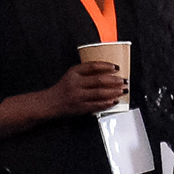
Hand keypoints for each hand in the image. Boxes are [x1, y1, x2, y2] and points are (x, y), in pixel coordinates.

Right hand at [4, 61, 130, 129]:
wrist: (49, 103)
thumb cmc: (62, 89)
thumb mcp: (71, 76)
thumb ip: (86, 73)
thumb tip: (108, 73)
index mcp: (74, 72)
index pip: (92, 66)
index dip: (106, 66)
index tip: (116, 67)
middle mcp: (75, 83)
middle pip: (99, 80)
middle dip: (114, 81)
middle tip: (124, 80)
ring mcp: (77, 96)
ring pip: (99, 93)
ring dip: (114, 92)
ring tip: (122, 90)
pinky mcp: (79, 107)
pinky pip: (96, 105)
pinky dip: (107, 103)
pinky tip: (114, 101)